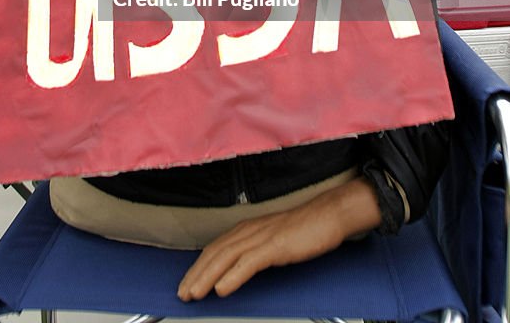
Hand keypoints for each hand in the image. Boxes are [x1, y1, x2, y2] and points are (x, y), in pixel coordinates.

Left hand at [177, 177, 381, 300]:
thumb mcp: (272, 241)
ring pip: (226, 258)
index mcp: (247, 229)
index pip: (215, 249)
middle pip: (214, 254)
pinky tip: (222, 289)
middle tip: (182, 294)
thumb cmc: (304, 229)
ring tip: (194, 294)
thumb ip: (254, 252)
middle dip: (195, 275)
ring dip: (206, 277)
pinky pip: (249, 263)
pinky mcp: (275, 246)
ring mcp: (261, 237)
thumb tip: (237, 270)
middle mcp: (249, 231)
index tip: (186, 283)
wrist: (328, 216)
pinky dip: (233, 277)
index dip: (198, 267)